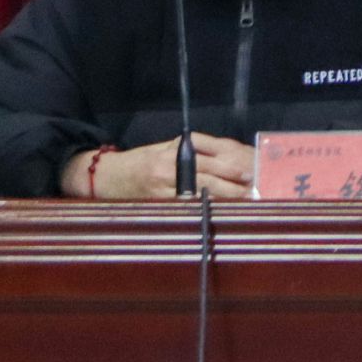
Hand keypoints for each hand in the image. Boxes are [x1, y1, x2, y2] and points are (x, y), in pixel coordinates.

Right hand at [70, 133, 254, 200]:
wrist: (106, 174)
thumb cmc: (142, 160)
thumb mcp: (168, 148)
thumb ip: (195, 152)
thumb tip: (230, 160)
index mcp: (178, 148)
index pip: (212, 155)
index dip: (233, 166)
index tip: (252, 174)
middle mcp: (171, 164)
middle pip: (210, 174)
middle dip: (234, 184)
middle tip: (255, 191)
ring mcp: (162, 184)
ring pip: (199, 191)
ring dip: (223, 198)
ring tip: (243, 203)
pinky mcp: (156, 200)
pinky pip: (182, 205)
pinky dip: (200, 209)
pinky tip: (215, 213)